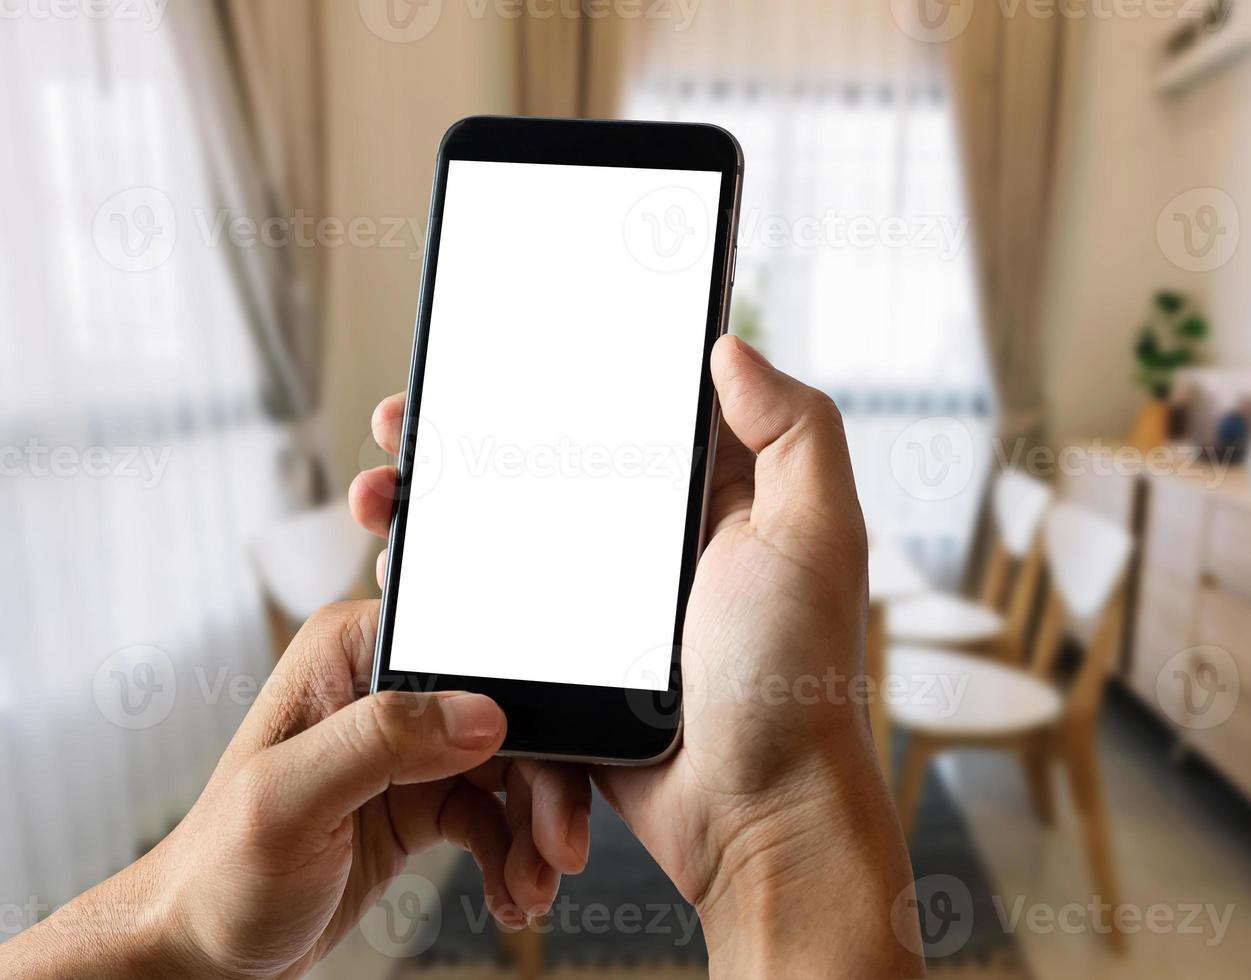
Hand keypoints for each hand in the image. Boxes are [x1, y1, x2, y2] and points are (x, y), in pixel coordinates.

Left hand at [4, 604, 590, 978]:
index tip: (555, 767)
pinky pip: (497, 816)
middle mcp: (388, 688)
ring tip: (533, 886)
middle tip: (559, 847)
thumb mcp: (288, 801)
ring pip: (515, 769)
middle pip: (507, 715)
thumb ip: (380, 741)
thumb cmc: (217, 873)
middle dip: (545, 785)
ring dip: (536, 830)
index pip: (469, 651)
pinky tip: (513, 893)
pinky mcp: (424, 796)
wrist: (205, 950)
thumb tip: (483, 712)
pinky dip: (515, 856)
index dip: (524, 704)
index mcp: (351, 653)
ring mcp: (409, 745)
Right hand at [350, 336, 922, 975]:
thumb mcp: (814, 536)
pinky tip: (399, 577)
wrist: (754, 817)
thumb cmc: (793, 680)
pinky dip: (446, 598)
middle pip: (543, 471)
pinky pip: (496, 619)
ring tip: (380, 498)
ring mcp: (604, 610)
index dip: (551, 380)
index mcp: (711, 502)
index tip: (482, 355)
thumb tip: (730, 347)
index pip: (622, 416)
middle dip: (465, 441)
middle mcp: (654, 548)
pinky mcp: (568, 668)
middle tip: (399, 426)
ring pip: (506, 539)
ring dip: (438, 512)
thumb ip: (795, 432)